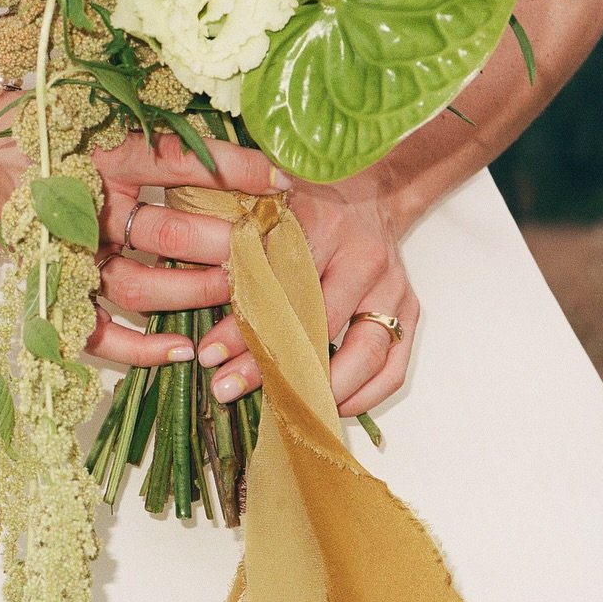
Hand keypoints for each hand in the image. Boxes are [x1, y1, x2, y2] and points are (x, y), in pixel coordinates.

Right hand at [0, 94, 289, 369]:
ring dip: (190, 293)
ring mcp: (65, 254)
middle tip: (262, 250)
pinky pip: (94, 332)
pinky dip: (138, 348)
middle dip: (221, 244)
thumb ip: (171, 139)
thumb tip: (251, 155)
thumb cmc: (51, 136)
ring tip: (233, 292)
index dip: (234, 169)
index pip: (177, 159)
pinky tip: (181, 350)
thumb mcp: (109, 124)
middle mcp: (81, 205)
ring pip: (135, 286)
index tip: (283, 180)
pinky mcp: (51, 291)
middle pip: (163, 231)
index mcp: (99, 155)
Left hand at [195, 164, 419, 417]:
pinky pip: (393, 366)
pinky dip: (364, 395)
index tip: (210, 355)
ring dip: (318, 389)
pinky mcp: (408, 309)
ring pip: (362, 354)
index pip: (278, 285)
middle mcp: (361, 256)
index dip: (241, 325)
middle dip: (271, 365)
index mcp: (320, 224)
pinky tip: (328, 406)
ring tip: (280, 409)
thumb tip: (194, 309)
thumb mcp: (266, 214)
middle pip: (316, 324)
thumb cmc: (308, 210)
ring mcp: (390, 286)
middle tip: (229, 389)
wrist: (369, 192)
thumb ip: (235, 252)